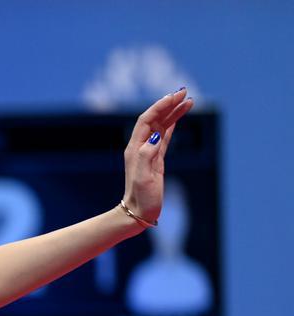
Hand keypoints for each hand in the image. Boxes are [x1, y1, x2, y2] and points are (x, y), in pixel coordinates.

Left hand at [123, 88, 193, 223]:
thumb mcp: (144, 177)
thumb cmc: (142, 197)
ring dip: (173, 112)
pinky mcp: (156, 159)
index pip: (147, 120)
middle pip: (154, 119)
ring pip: (161, 125)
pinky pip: (164, 136)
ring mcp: (148, 152)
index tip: (175, 96)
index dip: (161, 106)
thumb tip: (156, 135)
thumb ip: (148, 155)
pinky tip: (180, 116)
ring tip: (189, 100)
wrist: (139, 212)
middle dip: (168, 104)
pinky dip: (173, 124)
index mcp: (135, 148)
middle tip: (184, 92)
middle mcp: (140, 147)